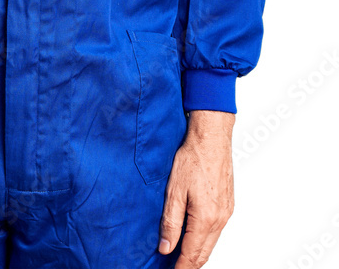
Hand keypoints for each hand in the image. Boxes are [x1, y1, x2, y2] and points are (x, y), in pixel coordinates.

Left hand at [158, 111, 234, 267]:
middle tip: (173, 267)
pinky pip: (216, 231)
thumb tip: (165, 248)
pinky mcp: (228, 205)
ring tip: (179, 256)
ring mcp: (226, 212)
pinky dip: (204, 239)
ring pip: (211, 243)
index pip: (191, 255)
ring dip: (196, 252)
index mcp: (205, 219)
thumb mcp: (174, 191)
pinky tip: (193, 236)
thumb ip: (170, 223)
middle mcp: (220, 219)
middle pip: (203, 254)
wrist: (212, 138)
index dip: (179, 268)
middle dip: (188, 264)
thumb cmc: (193, 158)